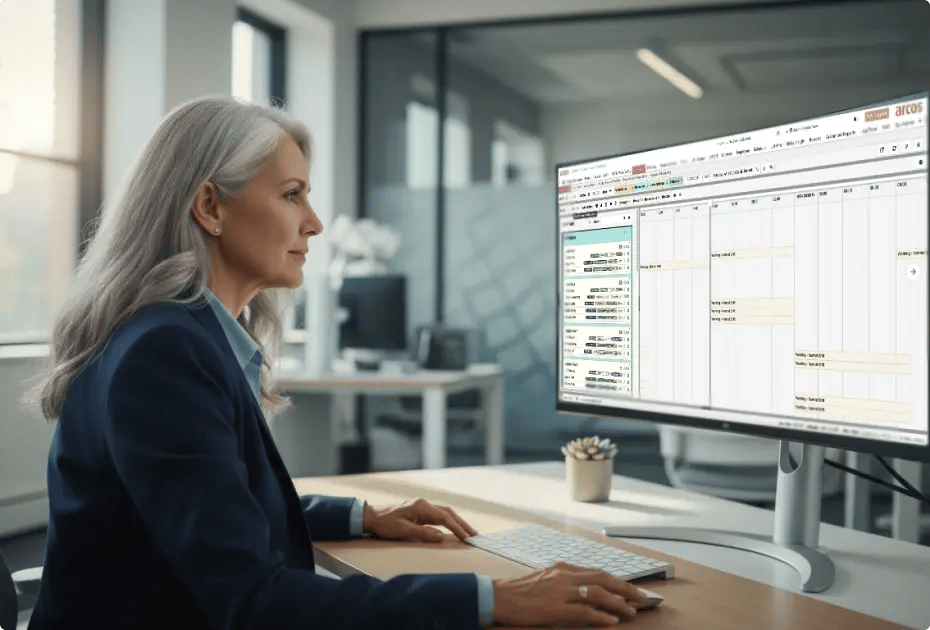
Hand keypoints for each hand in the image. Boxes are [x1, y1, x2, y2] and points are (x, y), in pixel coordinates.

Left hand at [362, 497, 478, 541]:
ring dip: (457, 521)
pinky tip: (453, 527)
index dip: (457, 528)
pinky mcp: (419, 511)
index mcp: (421, 507)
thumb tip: (442, 537)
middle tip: (475, 535)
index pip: (445, 518)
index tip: (468, 537)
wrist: (370, 517)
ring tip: (468, 532)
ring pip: (445, 512)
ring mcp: (422, 506)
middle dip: (462, 523)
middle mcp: (424, 504)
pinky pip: (438, 515)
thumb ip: (423, 533)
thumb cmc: (385, 524)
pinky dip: (448, 521)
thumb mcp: (403, 531)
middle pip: (449, 512)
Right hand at [492, 562, 649, 626]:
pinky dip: (601, 616)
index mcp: (563, 568)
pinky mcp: (555, 607)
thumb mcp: (547, 580)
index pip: (598, 572)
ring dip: (619, 603)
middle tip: (641, 598)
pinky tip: (611, 621)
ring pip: (598, 593)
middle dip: (626, 589)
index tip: (630, 589)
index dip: (617, 581)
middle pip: (604, 579)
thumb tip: (589, 593)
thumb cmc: (520, 591)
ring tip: (632, 611)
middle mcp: (565, 575)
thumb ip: (567, 583)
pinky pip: (584, 611)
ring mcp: (560, 591)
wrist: (498, 596)